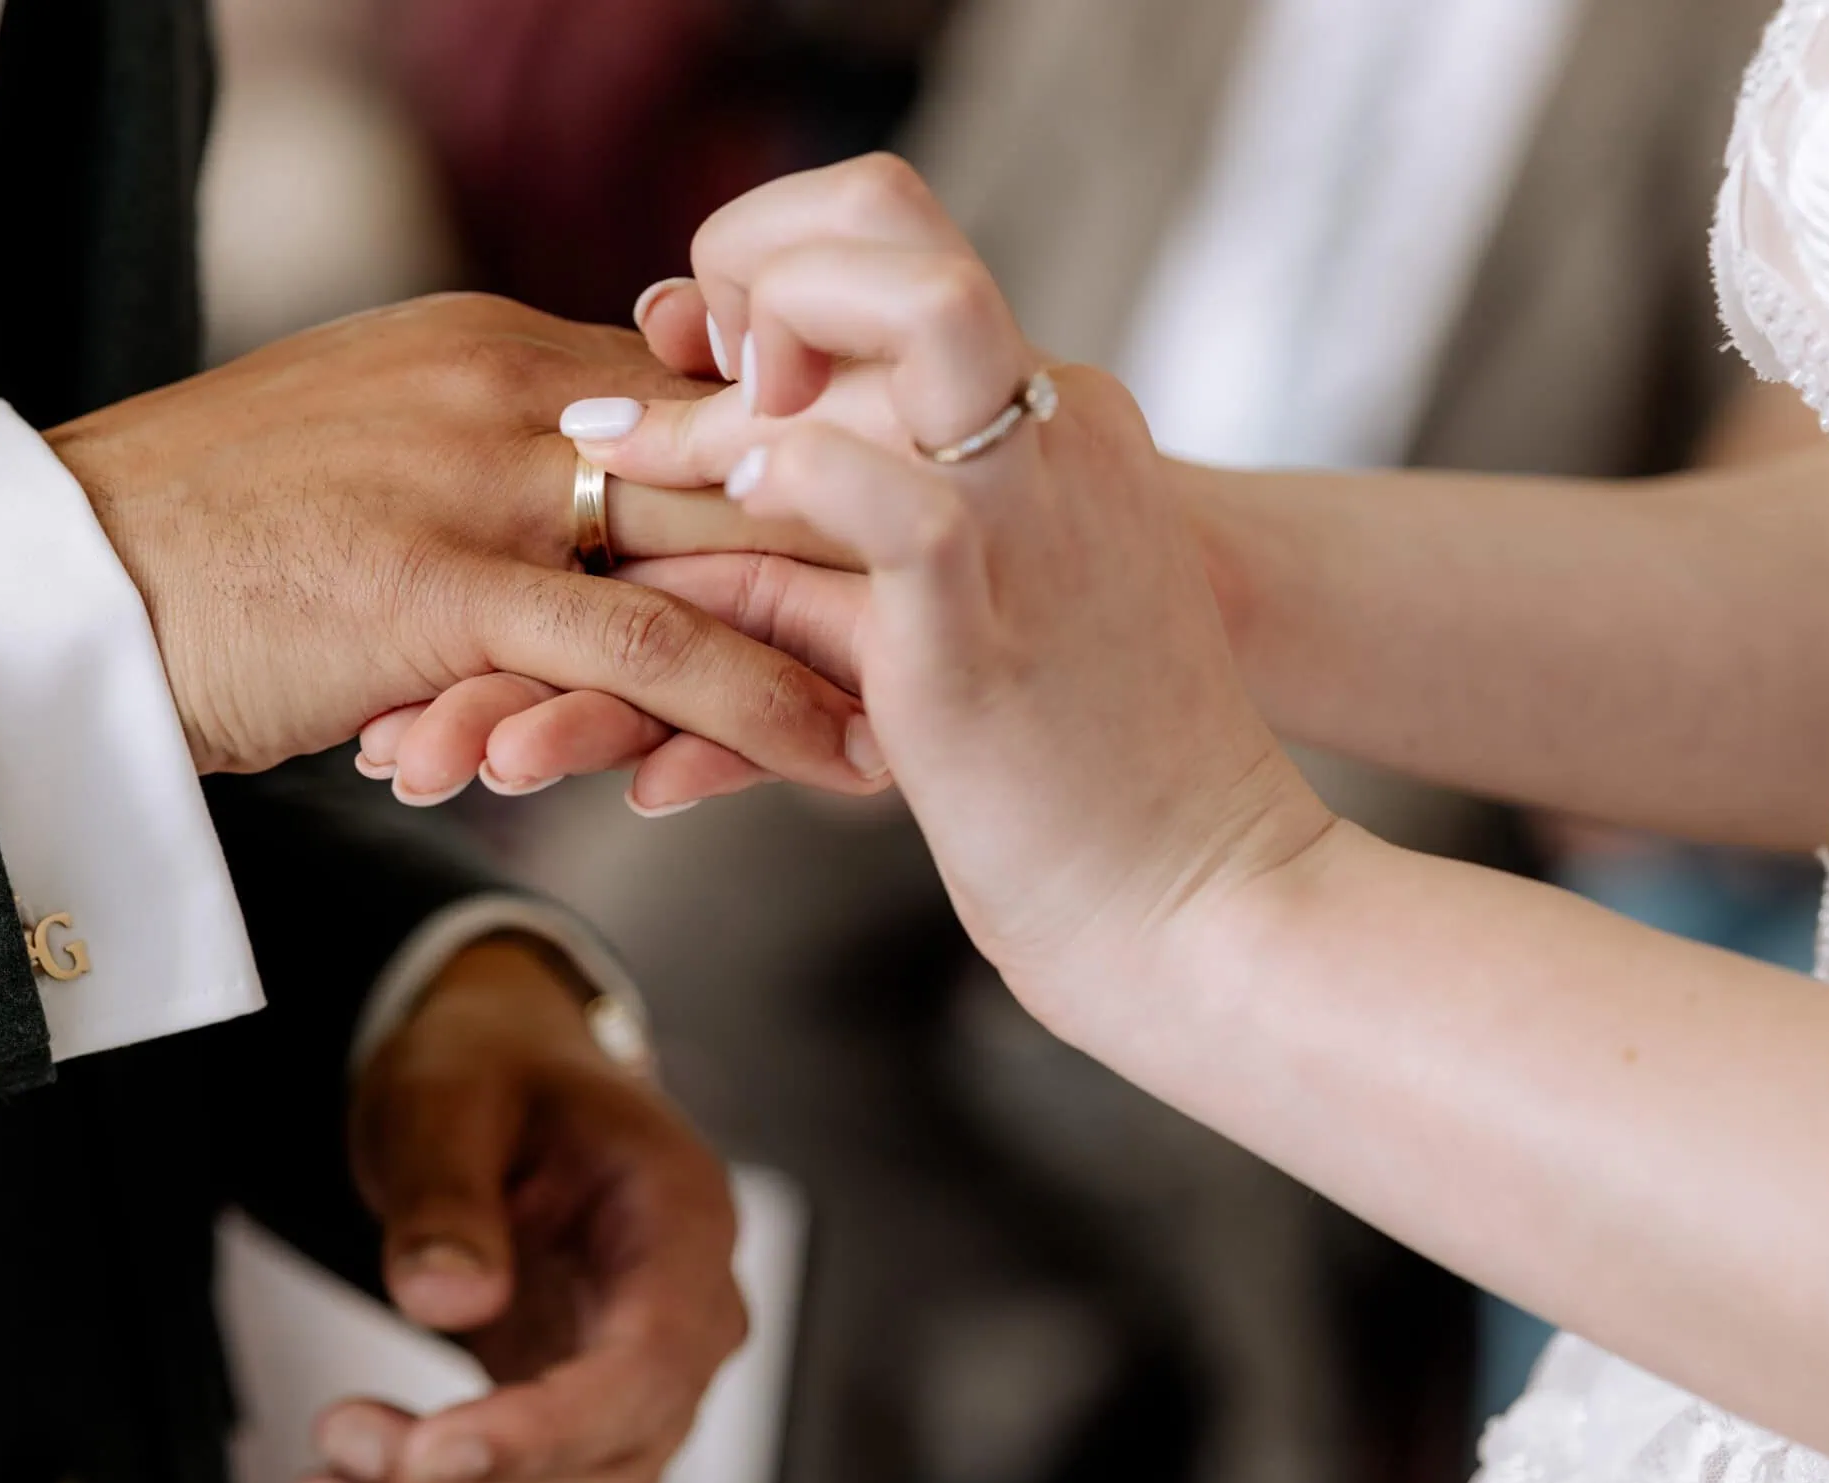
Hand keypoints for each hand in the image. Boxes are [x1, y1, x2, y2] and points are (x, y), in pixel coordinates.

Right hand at [43, 292, 885, 800]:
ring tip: (925, 702)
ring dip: (833, 629)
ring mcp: (477, 479)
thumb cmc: (197, 550)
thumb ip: (482, 491)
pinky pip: (643, 645)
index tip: (890, 521)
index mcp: (489, 352)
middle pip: (728, 452)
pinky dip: (756, 700)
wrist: (45, 583)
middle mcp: (504, 389)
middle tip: (959, 604)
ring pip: (708, 544)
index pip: (692, 395)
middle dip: (851, 533)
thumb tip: (572, 552)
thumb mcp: (363, 483)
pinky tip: (836, 754)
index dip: (799, 461)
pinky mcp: (442, 582)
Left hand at [286, 936, 745, 1482]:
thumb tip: (446, 1299)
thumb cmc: (494, 1076)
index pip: (655, 1360)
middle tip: (335, 1436)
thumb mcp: (451, 1092)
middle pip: (618, 1462)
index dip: (554, 1428)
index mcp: (686, 1222)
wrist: (505, 1089)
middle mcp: (691, 1322)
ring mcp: (647, 1392)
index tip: (432, 1452)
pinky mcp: (588, 1438)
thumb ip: (449, 1189)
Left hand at [513, 158, 1333, 1026]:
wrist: (1206, 904)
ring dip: (745, 368)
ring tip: (622, 456)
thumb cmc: (1081, 777)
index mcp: (1058, 419)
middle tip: (681, 379)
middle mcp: (1055, 435)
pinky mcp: (986, 634)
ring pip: (904, 332)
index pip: (904, 241)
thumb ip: (839, 527)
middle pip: (894, 231)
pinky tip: (724, 506)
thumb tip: (685, 471)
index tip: (712, 355)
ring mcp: (1032, 523)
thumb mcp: (959, 609)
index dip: (782, 256)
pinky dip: (794, 479)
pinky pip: (898, 506)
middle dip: (754, 261)